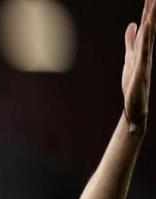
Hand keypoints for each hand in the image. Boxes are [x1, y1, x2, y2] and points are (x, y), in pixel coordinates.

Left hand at [122, 0, 155, 126]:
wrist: (135, 104)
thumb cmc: (133, 82)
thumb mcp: (129, 57)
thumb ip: (130, 42)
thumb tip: (132, 25)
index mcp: (144, 49)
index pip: (147, 27)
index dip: (148, 12)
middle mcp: (147, 52)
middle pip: (150, 29)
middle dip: (151, 12)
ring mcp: (144, 61)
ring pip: (148, 38)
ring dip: (150, 22)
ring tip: (153, 5)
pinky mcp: (140, 70)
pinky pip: (143, 53)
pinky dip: (145, 40)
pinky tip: (146, 29)